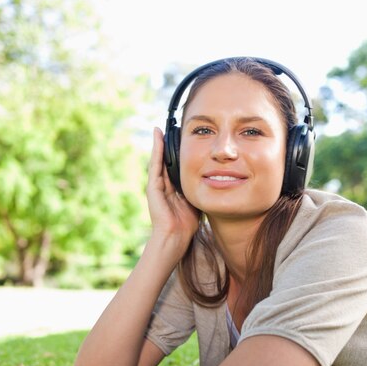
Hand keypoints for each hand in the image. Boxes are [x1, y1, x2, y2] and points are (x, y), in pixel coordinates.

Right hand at [147, 127, 199, 247]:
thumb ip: (200, 188)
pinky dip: (156, 150)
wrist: (175, 238)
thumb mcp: (196, 199)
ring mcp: (156, 186)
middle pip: (165, 160)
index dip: (177, 152)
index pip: (174, 166)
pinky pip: (155, 164)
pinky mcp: (152, 187)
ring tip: (160, 129)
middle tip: (170, 128)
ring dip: (159, 144)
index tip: (181, 137)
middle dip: (167, 145)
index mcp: (173, 188)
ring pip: (158, 160)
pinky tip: (158, 137)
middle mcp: (163, 185)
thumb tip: (214, 177)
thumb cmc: (187, 224)